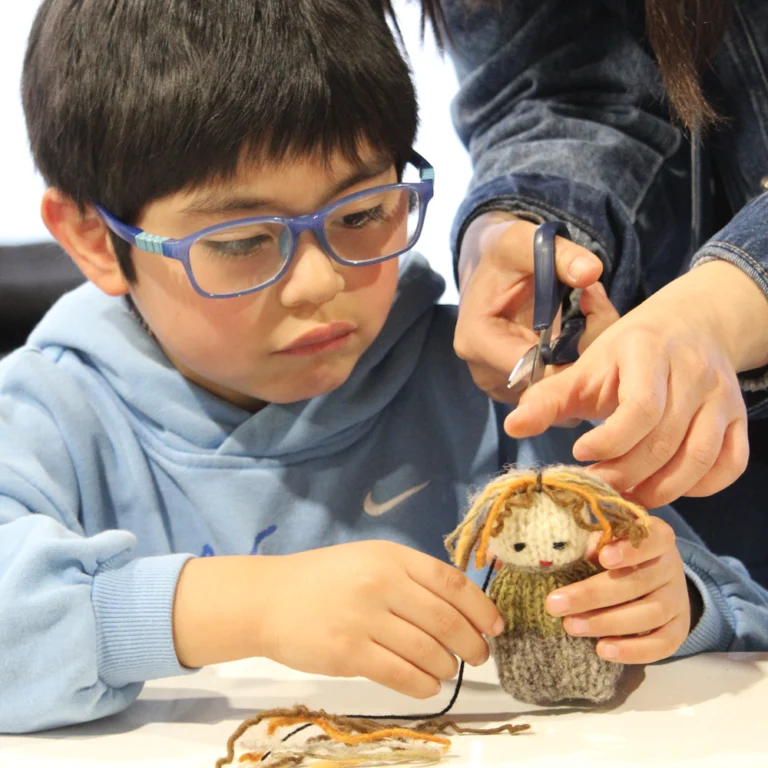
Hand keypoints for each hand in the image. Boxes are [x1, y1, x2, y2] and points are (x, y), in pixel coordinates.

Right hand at [257, 541, 502, 697]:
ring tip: (447, 670)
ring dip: (447, 666)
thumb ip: (410, 576)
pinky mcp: (347, 652)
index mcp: (390, 556)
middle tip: (480, 657)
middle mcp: (380, 583)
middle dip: (472, 643)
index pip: (451, 582)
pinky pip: (400, 674)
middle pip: (445, 619)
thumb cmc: (323, 579)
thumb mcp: (368, 559)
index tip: (496, 627)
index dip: (481, 608)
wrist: (268, 598)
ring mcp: (363, 618)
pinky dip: (423, 684)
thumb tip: (461, 608)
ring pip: (427, 650)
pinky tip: (427, 685)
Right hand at [454, 213, 603, 402]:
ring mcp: (497, 387)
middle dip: (580, 357)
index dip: (570, 350)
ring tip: (590, 325)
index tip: (595, 317)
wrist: (489, 273)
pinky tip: (580, 342)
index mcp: (476, 340)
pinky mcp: (513, 391)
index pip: (531, 367)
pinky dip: (571, 372)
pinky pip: (550, 392)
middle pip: (544, 386)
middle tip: (599, 317)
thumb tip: (591, 273)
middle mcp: (483, 372)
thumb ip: (560, 254)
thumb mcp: (526, 242)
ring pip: (552, 394)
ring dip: (579, 366)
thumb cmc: (504, 258)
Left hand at [505, 261, 756, 507]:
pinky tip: (670, 488)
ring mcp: (722, 396)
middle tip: (598, 487)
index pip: (641, 408)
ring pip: (700, 456)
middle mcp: (693, 372)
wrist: (686, 326)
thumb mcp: (584, 368)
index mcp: (648, 352)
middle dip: (627, 473)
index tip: (580, 454)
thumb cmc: (625, 354)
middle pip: (665, 440)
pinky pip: (731, 462)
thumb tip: (512, 428)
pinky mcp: (738, 416)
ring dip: (662, 488)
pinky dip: (703, 485)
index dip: (610, 441)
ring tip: (628, 495)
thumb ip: (548, 399)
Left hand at [544, 517, 692, 662]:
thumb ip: (594, 540)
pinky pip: (662, 644)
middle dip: (594, 595)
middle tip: (556, 604)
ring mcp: (678, 600)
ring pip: (649, 614)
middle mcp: (672, 567)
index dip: (630, 550)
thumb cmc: (617, 549)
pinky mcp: (679, 629)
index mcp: (658, 536)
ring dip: (607, 623)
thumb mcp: (606, 537)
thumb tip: (576, 554)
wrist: (652, 576)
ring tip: (571, 626)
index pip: (653, 539)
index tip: (603, 557)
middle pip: (639, 582)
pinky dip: (633, 650)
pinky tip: (603, 650)